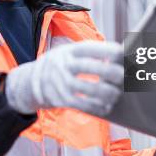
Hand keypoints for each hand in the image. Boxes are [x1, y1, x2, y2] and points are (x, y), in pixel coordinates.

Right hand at [5, 41, 123, 115]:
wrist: (31, 83)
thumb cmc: (61, 65)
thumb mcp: (68, 53)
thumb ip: (89, 54)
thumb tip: (119, 55)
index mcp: (68, 51)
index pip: (89, 48)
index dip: (106, 49)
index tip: (122, 52)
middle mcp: (63, 65)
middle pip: (89, 67)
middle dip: (110, 72)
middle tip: (123, 75)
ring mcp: (62, 83)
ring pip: (90, 89)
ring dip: (107, 93)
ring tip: (116, 93)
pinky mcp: (62, 100)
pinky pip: (84, 105)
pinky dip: (98, 106)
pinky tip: (106, 105)